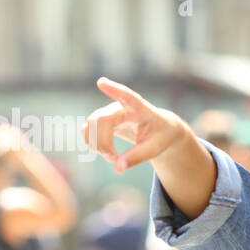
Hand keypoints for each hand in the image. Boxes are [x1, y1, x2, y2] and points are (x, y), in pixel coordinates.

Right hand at [82, 77, 198, 173]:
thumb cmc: (161, 136)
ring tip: (113, 158)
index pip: (127, 97)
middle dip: (102, 142)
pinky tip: (105, 152)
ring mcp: (111, 112)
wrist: (160, 130)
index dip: (114, 89)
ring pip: (91, 124)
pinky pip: (88, 129)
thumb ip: (137, 157)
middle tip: (114, 159)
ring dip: (96, 144)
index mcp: (141, 109)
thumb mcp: (155, 148)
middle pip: (101, 119)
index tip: (101, 82)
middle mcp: (122, 107)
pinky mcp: (104, 120)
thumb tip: (117, 168)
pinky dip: (92, 143)